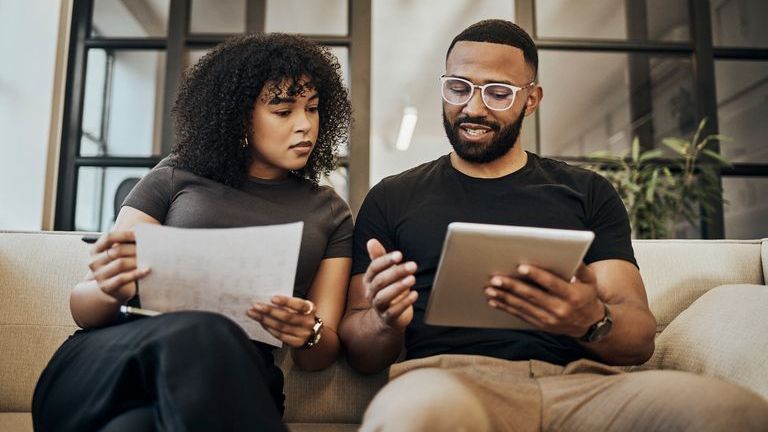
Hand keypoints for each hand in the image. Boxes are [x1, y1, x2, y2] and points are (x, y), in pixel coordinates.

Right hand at [88, 230, 149, 302]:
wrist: (116, 289)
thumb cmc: (121, 267)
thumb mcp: (120, 254)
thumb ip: (125, 242)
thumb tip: (138, 229)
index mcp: (95, 250)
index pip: (108, 237)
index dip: (125, 234)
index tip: (140, 234)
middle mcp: (94, 262)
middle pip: (117, 250)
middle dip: (135, 249)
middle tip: (150, 248)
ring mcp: (99, 275)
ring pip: (120, 263)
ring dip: (137, 260)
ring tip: (150, 258)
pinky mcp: (107, 286)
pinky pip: (122, 278)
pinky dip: (136, 273)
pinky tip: (147, 270)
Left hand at [247, 295, 317, 347]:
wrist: (310, 332)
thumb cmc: (300, 315)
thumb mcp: (299, 307)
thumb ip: (288, 304)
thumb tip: (267, 300)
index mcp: (310, 308)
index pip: (298, 305)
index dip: (285, 301)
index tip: (272, 299)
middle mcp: (308, 322)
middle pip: (287, 317)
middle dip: (269, 311)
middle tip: (256, 306)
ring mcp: (303, 333)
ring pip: (281, 327)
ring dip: (265, 320)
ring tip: (254, 314)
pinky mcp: (296, 342)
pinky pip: (280, 335)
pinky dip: (269, 329)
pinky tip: (262, 323)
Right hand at [363, 239, 417, 330]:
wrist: (386, 318)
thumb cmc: (387, 290)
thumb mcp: (384, 273)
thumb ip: (379, 258)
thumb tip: (371, 241)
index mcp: (369, 280)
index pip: (374, 268)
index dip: (386, 261)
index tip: (400, 254)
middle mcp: (370, 293)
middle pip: (380, 281)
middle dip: (396, 272)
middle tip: (413, 265)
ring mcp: (378, 307)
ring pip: (384, 297)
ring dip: (398, 287)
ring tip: (412, 279)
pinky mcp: (388, 318)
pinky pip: (393, 311)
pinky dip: (404, 303)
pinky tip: (414, 294)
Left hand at [484, 263, 603, 337]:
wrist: (589, 324)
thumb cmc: (587, 295)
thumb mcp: (590, 280)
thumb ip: (581, 268)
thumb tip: (572, 255)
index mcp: (572, 296)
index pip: (552, 284)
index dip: (536, 275)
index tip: (521, 267)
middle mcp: (560, 309)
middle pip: (532, 296)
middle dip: (512, 286)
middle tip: (496, 278)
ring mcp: (549, 320)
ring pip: (523, 307)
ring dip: (504, 298)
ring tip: (490, 288)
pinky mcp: (541, 325)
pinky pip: (521, 316)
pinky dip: (506, 308)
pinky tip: (494, 301)